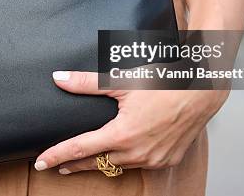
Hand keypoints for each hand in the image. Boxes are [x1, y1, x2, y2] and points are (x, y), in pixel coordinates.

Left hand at [34, 71, 227, 174]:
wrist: (202, 89)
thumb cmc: (164, 82)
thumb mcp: (122, 81)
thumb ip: (87, 83)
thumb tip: (59, 78)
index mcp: (123, 134)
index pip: (80, 149)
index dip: (57, 155)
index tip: (40, 163)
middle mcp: (137, 152)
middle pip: (97, 162)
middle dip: (75, 163)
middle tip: (58, 164)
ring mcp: (153, 159)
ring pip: (118, 165)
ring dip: (101, 162)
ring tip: (85, 158)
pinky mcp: (167, 160)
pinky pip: (139, 164)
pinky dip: (125, 159)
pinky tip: (119, 154)